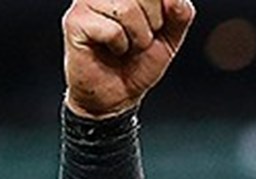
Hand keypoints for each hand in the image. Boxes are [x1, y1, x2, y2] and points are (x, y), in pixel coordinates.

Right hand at [62, 0, 194, 117]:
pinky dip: (120, 46)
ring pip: (126, 8)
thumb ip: (180, 13)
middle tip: (140, 38)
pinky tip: (113, 49)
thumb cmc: (139, 61)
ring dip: (137, 37)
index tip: (155, 25)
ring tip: (128, 45)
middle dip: (153, 22)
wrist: (117, 93)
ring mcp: (85, 2)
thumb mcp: (170, 36)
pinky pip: (112, 30)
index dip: (163, 9)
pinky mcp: (75, 22)